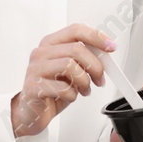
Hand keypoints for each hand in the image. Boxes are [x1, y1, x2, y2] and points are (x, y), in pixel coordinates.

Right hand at [11, 23, 116, 138]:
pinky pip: (62, 88)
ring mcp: (35, 69)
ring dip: (84, 81)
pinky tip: (70, 97)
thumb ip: (83, 58)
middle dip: (95, 66)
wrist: (32, 111)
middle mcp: (41, 53)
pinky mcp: (33, 87)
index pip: (76, 30)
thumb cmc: (52, 89)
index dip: (96, 37)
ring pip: (70, 66)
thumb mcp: (70, 70)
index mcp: (51, 43)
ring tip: (84, 89)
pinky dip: (73, 95)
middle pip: (76, 49)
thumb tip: (105, 54)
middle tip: (99, 78)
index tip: (111, 47)